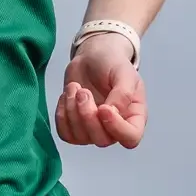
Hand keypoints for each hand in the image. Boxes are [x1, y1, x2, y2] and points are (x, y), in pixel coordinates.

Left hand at [54, 32, 146, 148]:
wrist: (92, 56)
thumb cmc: (112, 63)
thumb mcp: (123, 72)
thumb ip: (123, 94)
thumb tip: (112, 113)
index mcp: (133, 115)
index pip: (130, 138)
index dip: (116, 128)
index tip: (103, 107)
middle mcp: (115, 127)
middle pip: (102, 140)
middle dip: (88, 116)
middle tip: (83, 91)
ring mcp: (94, 128)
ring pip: (81, 138)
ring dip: (72, 111)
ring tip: (74, 88)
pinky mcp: (76, 126)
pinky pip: (66, 134)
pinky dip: (62, 115)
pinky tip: (67, 96)